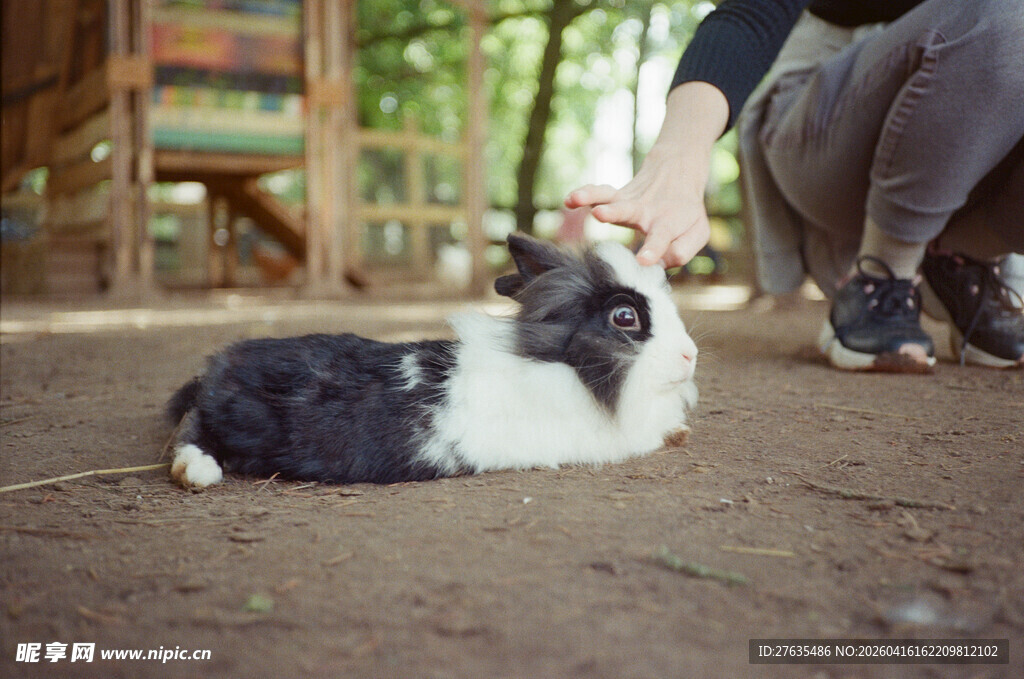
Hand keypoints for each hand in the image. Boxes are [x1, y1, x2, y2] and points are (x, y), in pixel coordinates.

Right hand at [565, 152, 710, 268]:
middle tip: (599, 215)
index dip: (652, 250)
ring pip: (609, 197)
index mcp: (668, 223)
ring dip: (591, 197)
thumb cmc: (686, 211)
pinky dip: (585, 193)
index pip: (660, 238)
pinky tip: (569, 199)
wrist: (678, 172)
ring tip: (575, 199)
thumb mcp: (698, 232)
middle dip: (613, 213)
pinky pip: (599, 192)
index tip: (642, 261)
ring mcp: (629, 201)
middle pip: (630, 211)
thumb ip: (683, 251)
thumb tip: (659, 264)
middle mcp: (646, 211)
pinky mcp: (617, 195)